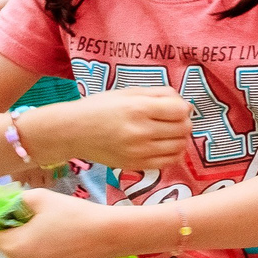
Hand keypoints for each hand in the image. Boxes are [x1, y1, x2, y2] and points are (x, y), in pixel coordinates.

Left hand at [0, 192, 141, 257]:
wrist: (110, 235)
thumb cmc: (75, 213)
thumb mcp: (41, 197)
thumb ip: (8, 200)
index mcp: (13, 245)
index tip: (10, 212)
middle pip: (5, 247)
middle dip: (14, 234)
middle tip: (37, 222)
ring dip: (27, 248)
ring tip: (49, 235)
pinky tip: (58, 249)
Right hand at [39, 86, 190, 171]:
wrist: (71, 131)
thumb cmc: (99, 107)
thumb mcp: (128, 92)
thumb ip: (159, 95)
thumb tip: (186, 105)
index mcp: (138, 108)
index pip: (181, 110)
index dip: (182, 108)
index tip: (174, 108)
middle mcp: (140, 131)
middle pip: (183, 129)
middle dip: (183, 122)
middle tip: (171, 120)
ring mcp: (139, 151)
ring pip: (180, 146)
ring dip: (180, 138)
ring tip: (168, 133)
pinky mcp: (136, 165)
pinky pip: (169, 162)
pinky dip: (173, 153)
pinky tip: (163, 146)